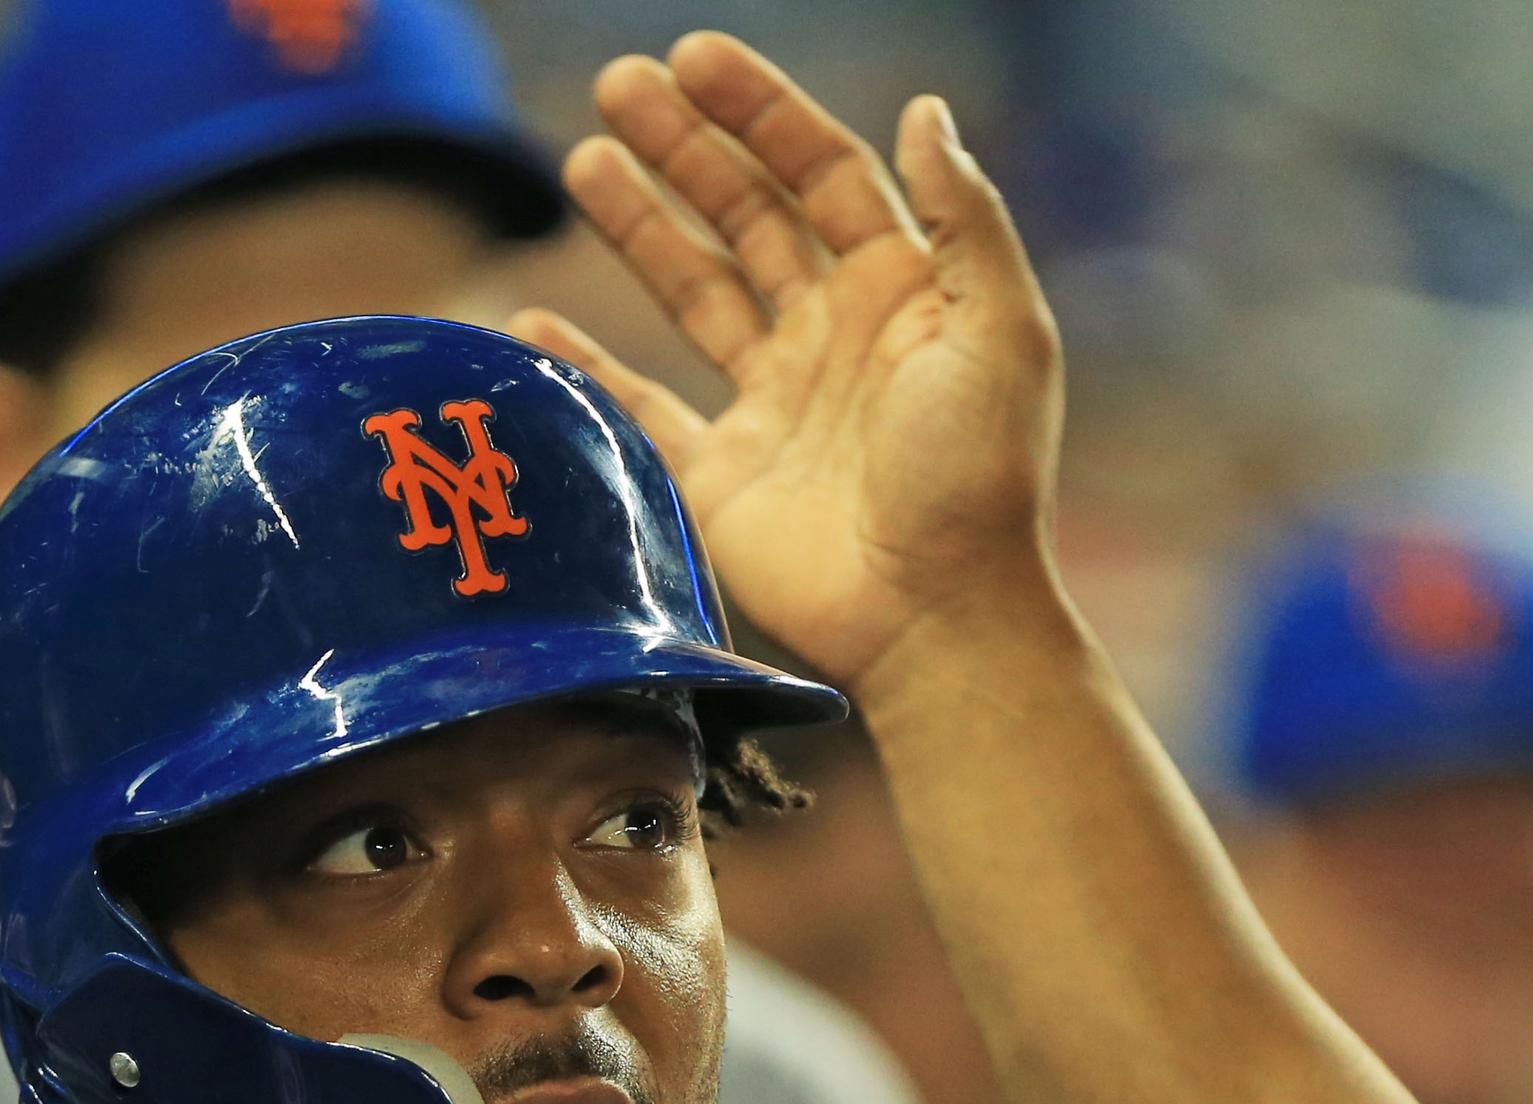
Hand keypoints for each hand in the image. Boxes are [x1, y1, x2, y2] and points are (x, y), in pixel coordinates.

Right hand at [523, 32, 1066, 694]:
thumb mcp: (1000, 332)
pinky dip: (584, 366)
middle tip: (618, 85)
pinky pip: (637, 407)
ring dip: (637, 224)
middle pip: (745, 215)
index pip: (820, 174)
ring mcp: (769, 405)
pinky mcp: (719, 478)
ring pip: (691, 290)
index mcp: (899, 292)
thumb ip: (966, 218)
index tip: (695, 58)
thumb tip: (923, 110)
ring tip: (583, 158)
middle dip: (684, 148)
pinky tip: (532, 320)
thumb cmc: (979, 478)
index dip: (760, 113)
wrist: (936, 617)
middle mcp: (829, 336)